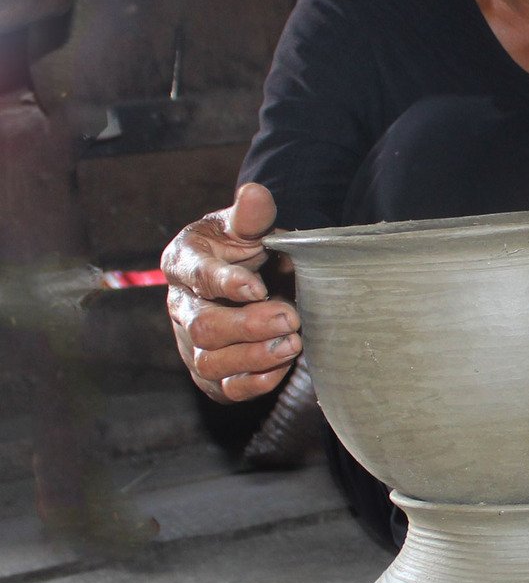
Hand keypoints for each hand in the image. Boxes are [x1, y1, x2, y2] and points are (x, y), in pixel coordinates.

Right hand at [163, 182, 301, 401]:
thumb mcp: (245, 226)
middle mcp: (181, 307)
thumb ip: (251, 215)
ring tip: (293, 344)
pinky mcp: (211, 374)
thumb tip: (255, 193)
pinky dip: (254, 382)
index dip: (225, 283)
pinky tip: (282, 366)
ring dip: (254, 357)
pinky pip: (225, 389)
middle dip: (248, 326)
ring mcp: (192, 344)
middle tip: (291, 318)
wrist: (250, 277)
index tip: (258, 287)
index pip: (195, 275)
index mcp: (183, 263)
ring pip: (210, 363)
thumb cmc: (243, 249)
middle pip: (203, 327)